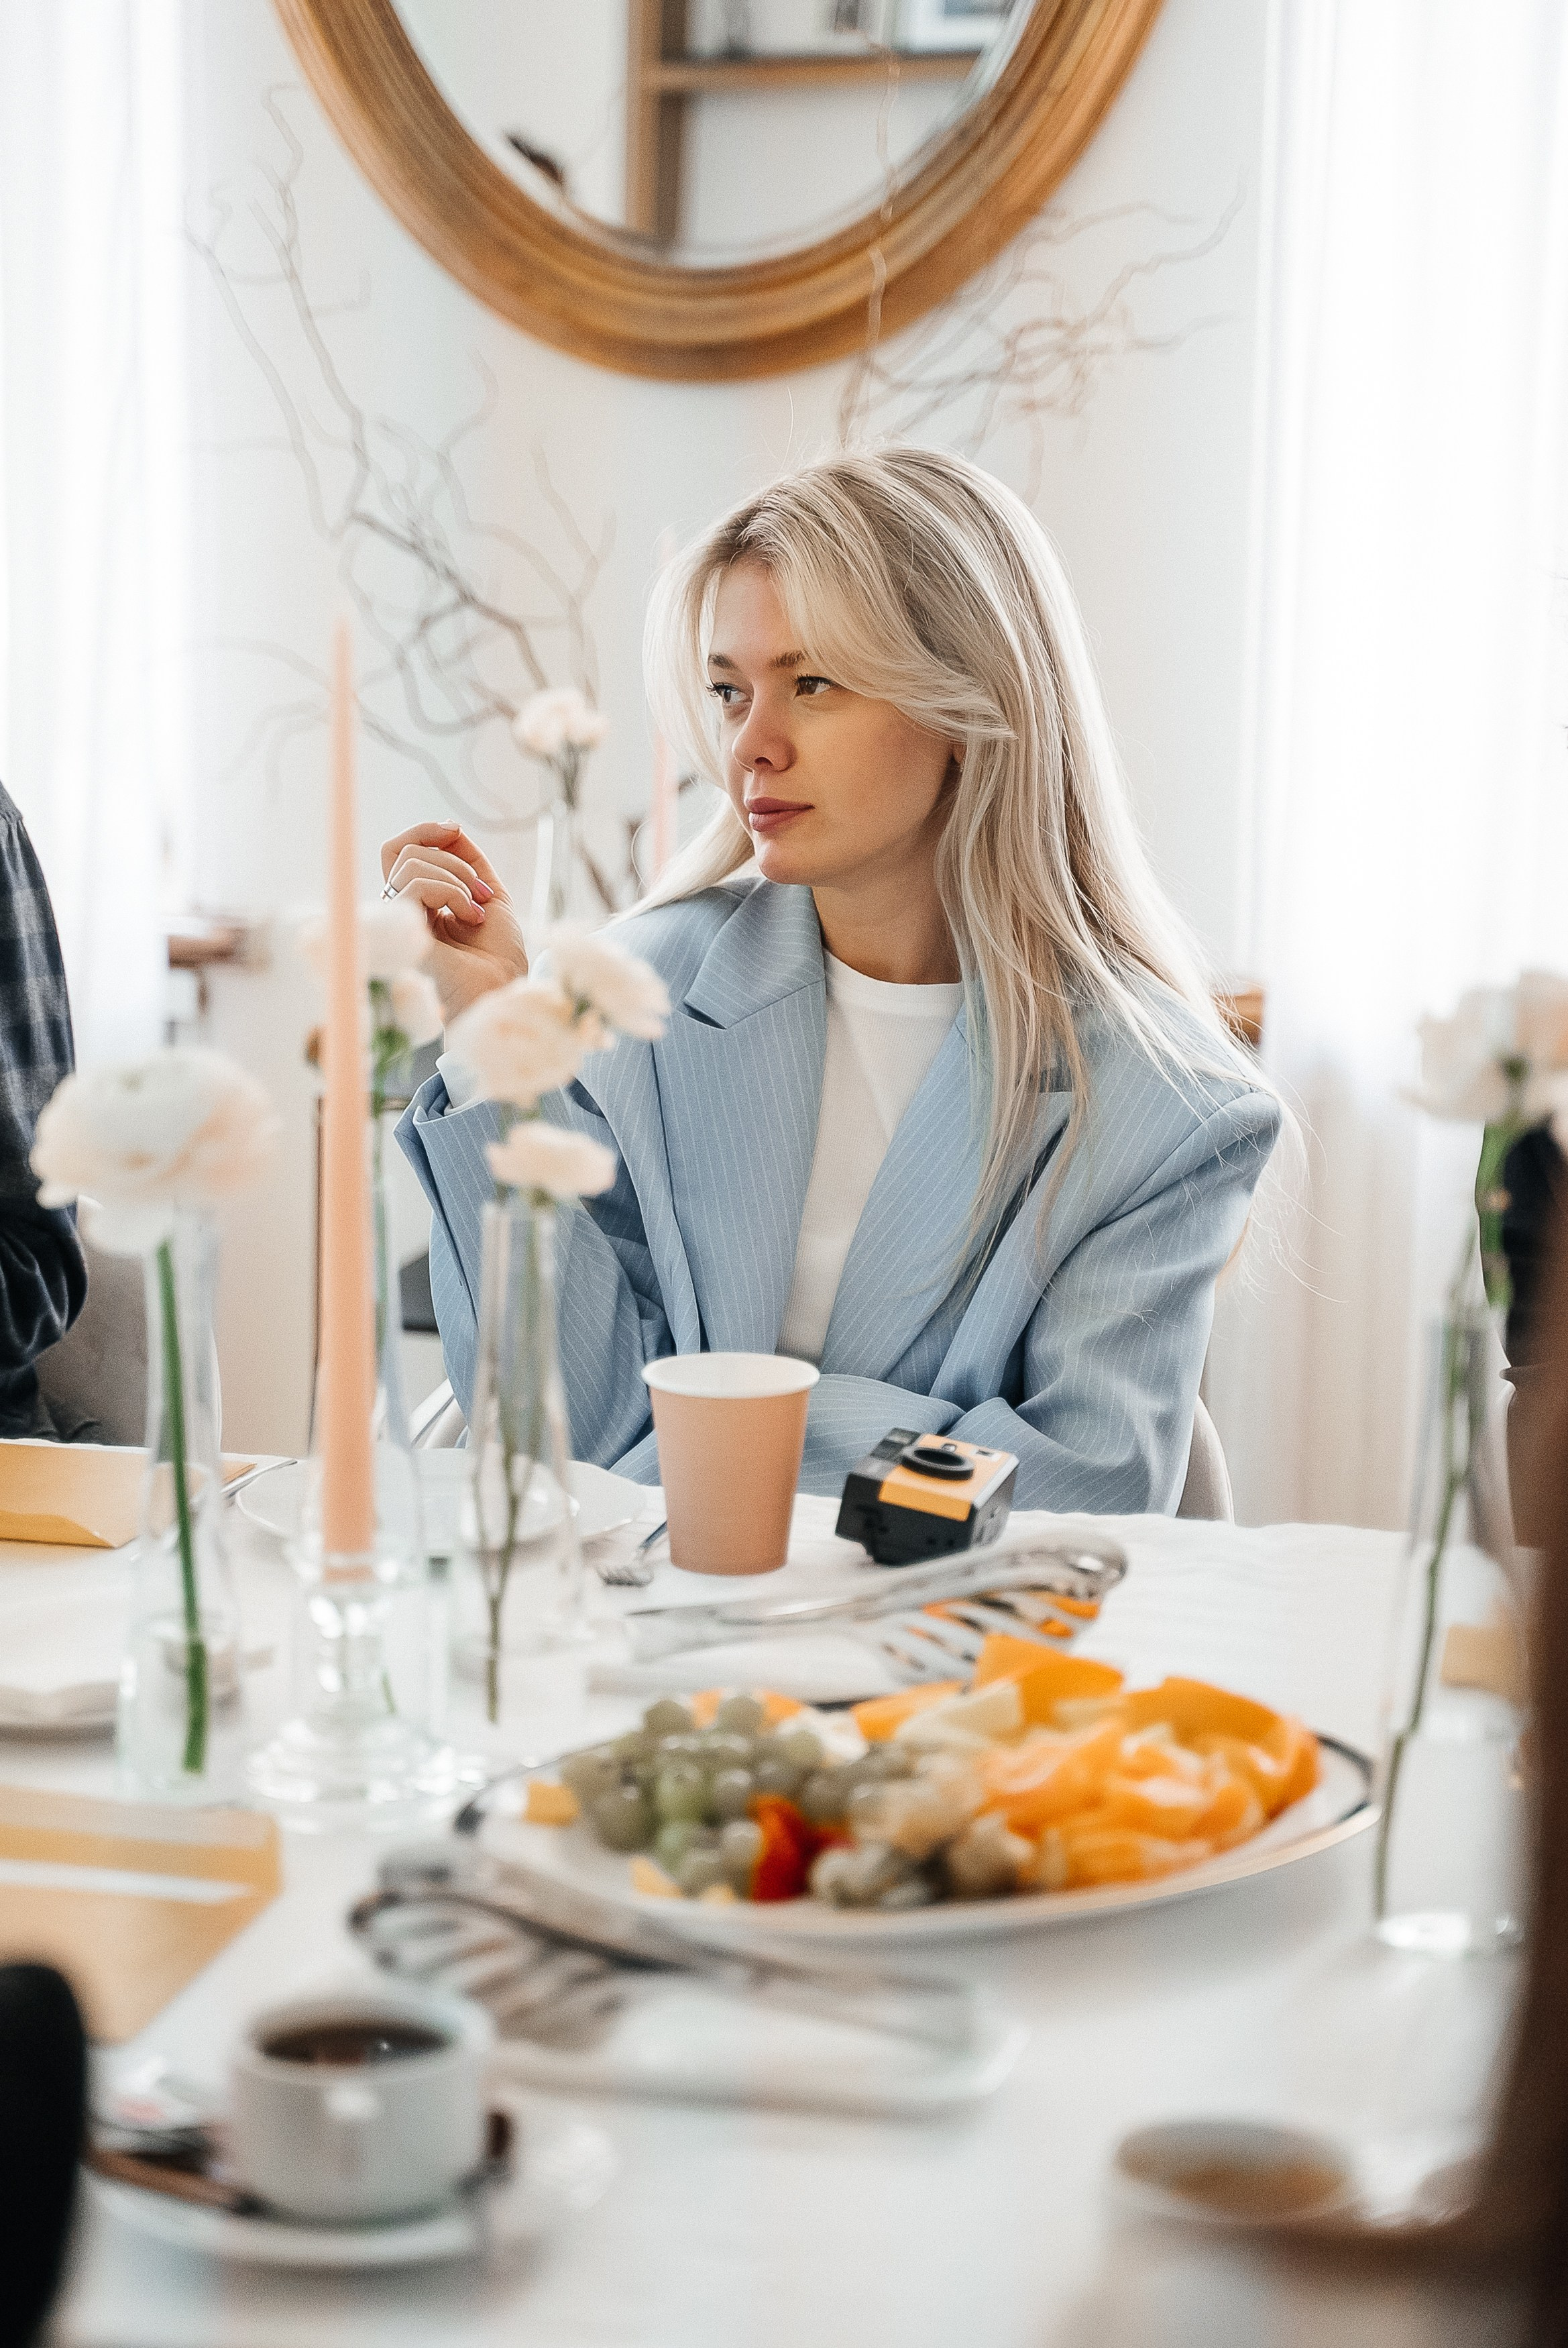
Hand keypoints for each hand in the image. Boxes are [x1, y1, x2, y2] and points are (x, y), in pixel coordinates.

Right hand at [380, 823, 528, 1022]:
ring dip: (454, 877)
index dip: (424, 832)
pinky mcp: (403, 931)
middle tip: (481, 891)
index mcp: (420, 902)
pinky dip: (451, 892)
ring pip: (409, 864)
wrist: (504, 987)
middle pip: (403, 851)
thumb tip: (449, 828)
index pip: (400, 852)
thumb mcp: (489, 893)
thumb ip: (468, 860)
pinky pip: (414, 885)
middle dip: (450, 857)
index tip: (455, 829)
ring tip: (476, 910)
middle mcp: (404, 911)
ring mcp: (401, 921)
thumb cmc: (498, 954)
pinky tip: (469, 917)